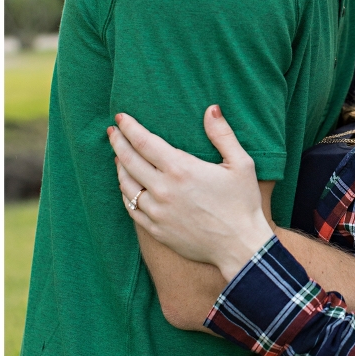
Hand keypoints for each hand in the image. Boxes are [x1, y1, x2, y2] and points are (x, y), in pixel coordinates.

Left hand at [107, 106, 273, 282]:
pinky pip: (131, 208)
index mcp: (181, 169)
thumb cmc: (243, 204)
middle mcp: (162, 189)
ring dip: (119, 167)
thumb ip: (223, 134)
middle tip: (112, 132)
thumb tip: (211, 109)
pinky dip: (125, 193)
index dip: (129, 127)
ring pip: (126, 184)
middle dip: (118, 142)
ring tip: (118, 156)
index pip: (144, 142)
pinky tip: (126, 186)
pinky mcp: (156, 230)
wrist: (240, 246)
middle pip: (129, 160)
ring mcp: (156, 211)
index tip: (120, 118)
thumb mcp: (241, 164)